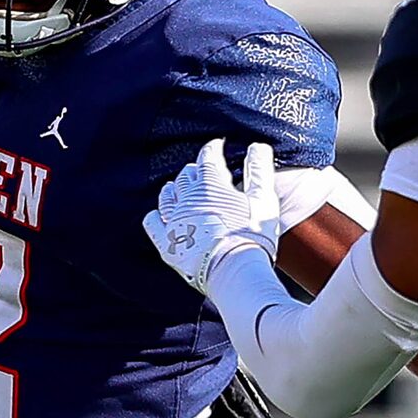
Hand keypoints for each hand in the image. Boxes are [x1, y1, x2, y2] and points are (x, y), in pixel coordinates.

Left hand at [142, 138, 280, 291]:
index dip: (213, 149)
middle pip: (186, 176)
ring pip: (167, 197)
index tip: (218, 147)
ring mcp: (175, 221)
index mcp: (211, 184)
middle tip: (203, 171)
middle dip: (196, 170)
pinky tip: (158, 216)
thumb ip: (260, 171)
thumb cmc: (252, 235)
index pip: (208, 157)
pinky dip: (155, 217)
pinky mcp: (168, 243)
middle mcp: (187, 198)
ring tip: (178, 188)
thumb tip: (257, 147)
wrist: (234, 271)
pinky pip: (154, 224)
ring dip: (173, 189)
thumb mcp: (263, 199)